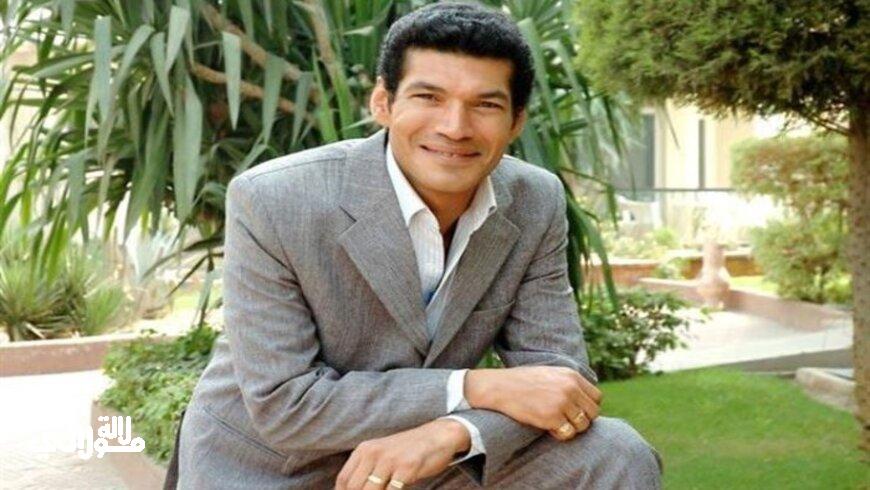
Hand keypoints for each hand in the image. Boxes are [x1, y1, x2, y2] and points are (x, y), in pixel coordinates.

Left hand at [334, 418, 469, 489]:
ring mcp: (390, 460)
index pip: (344, 480)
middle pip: (354, 488)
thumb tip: (353, 489)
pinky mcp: (407, 468)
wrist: (438, 435)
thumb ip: (367, 470)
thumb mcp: (382, 454)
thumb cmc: (408, 450)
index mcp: (364, 449)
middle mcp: (374, 452)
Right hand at [465, 366, 601, 440]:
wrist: (499, 387)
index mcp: (571, 375)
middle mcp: (570, 388)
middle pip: (593, 412)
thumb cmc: (522, 382)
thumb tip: (583, 402)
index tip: (576, 412)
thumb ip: (568, 384)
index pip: (596, 397)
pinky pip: (568, 433)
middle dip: (582, 420)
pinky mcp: (552, 417)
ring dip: (572, 428)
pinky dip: (560, 434)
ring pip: (582, 425)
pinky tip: (548, 428)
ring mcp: (562, 402)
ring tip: (556, 424)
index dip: (588, 407)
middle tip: (566, 421)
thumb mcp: (550, 374)